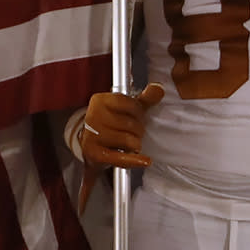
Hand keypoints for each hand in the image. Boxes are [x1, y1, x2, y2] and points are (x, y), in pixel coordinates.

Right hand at [76, 83, 164, 212]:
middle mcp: (93, 116)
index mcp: (100, 100)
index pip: (130, 104)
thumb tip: (158, 88)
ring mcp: (92, 135)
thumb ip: (145, 98)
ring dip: (136, 144)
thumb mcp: (127, 108)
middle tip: (133, 132)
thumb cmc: (111, 123)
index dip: (139, 112)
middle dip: (138, 130)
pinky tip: (144, 160)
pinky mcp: (94, 153)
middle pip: (130, 123)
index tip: (136, 117)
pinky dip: (134, 161)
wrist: (91, 144)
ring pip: (128, 140)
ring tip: (130, 143)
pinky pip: (120, 158)